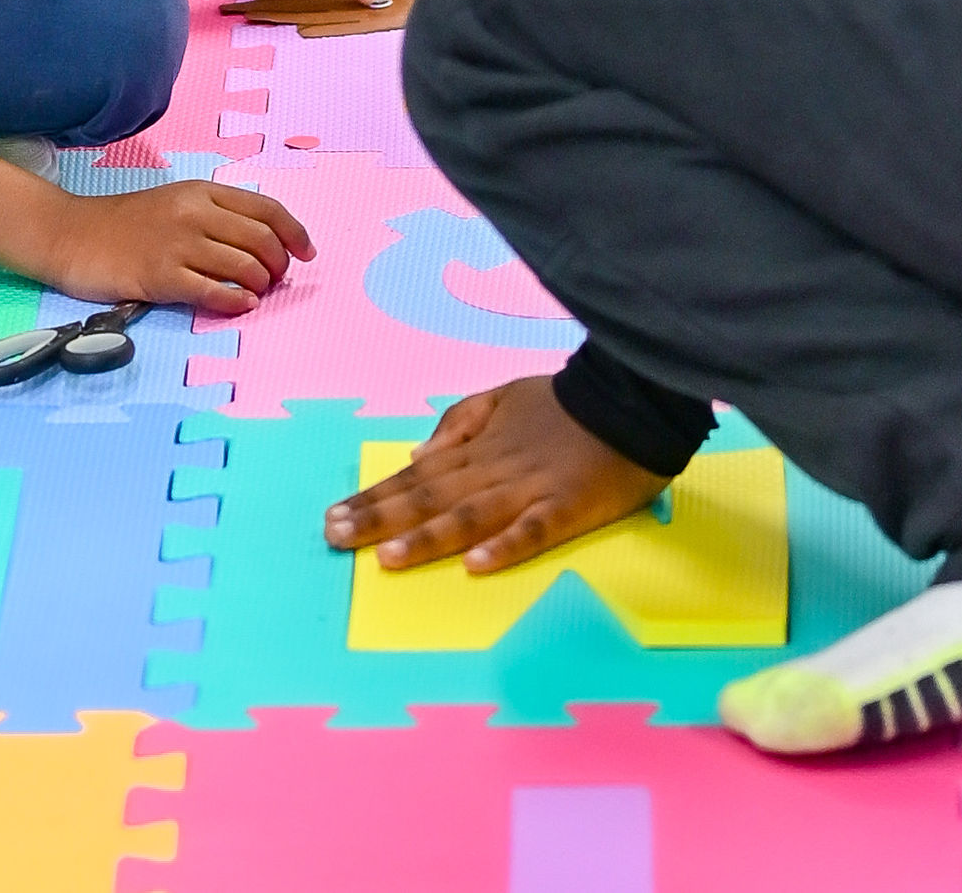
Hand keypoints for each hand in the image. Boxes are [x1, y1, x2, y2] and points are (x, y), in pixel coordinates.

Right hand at [43, 176, 312, 316]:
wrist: (73, 235)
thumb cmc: (125, 224)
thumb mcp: (174, 203)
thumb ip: (214, 216)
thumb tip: (262, 243)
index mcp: (202, 191)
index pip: (266, 208)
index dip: (295, 233)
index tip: (307, 253)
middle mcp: (194, 212)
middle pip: (262, 240)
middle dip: (279, 265)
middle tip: (275, 281)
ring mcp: (178, 244)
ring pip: (244, 266)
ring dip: (260, 286)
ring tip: (255, 295)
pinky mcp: (161, 276)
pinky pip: (213, 292)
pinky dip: (235, 302)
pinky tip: (240, 307)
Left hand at [324, 377, 668, 571]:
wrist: (629, 399)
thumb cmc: (564, 403)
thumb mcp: (503, 397)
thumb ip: (459, 423)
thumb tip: (415, 453)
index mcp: (477, 448)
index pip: (415, 476)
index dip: (373, 497)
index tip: (332, 517)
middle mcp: (493, 470)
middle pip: (429, 497)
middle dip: (379, 518)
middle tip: (335, 537)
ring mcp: (529, 490)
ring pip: (469, 516)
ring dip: (426, 537)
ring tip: (387, 558)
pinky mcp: (567, 508)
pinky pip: (533, 530)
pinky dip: (504, 546)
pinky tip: (475, 565)